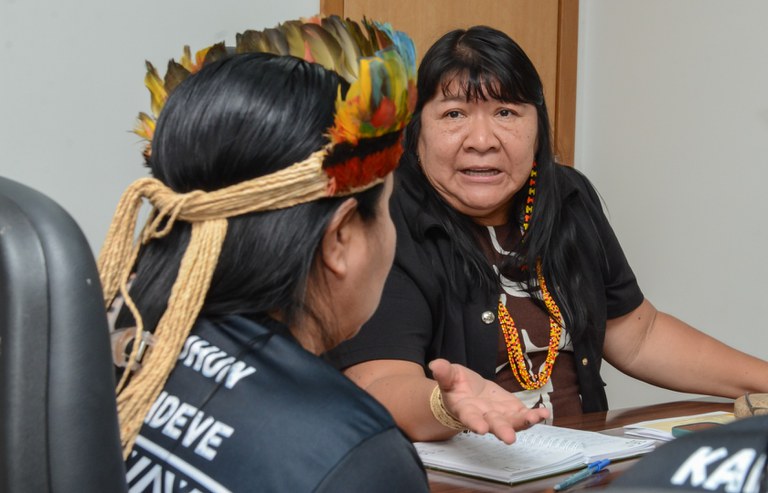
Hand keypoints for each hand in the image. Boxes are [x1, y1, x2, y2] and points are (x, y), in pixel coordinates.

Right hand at [429, 358, 549, 443]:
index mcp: (466, 409)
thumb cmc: (456, 386)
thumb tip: (435, 365)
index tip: (482, 429)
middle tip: (509, 438)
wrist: (467, 393)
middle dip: (502, 429)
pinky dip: (534, 415)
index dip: (475, 423)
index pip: (470, 417)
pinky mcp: (511, 410)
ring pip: (512, 421)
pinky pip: (523, 415)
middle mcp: (484, 416)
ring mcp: (500, 415)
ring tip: (535, 418)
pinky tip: (543, 413)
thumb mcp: (448, 377)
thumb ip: (444, 373)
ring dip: (524, 422)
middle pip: (493, 424)